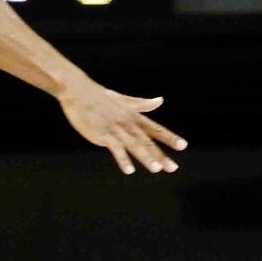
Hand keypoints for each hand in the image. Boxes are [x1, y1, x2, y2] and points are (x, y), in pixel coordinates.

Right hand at [56, 80, 185, 176]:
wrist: (78, 91)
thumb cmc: (99, 96)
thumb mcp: (124, 100)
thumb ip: (142, 104)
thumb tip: (160, 100)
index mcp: (133, 116)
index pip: (155, 128)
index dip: (169, 137)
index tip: (183, 146)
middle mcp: (128, 123)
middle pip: (147, 141)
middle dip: (161, 155)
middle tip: (173, 168)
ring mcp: (115, 128)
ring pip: (134, 145)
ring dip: (146, 157)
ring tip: (157, 169)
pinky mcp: (102, 134)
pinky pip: (115, 148)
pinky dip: (122, 159)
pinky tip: (129, 170)